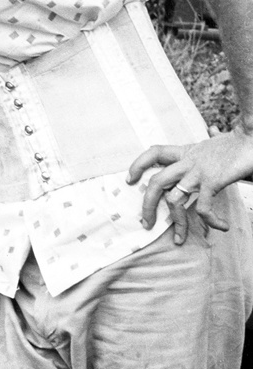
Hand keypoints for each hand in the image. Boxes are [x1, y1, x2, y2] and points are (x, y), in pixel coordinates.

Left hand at [127, 126, 252, 241]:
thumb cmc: (238, 141)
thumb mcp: (218, 140)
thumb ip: (212, 138)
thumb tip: (213, 130)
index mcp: (186, 153)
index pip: (154, 153)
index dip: (138, 165)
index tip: (129, 180)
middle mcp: (188, 163)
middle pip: (156, 182)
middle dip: (147, 205)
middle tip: (146, 223)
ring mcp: (198, 173)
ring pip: (174, 199)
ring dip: (176, 222)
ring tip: (179, 238)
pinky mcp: (212, 182)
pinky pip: (203, 207)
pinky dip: (211, 221)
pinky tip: (221, 226)